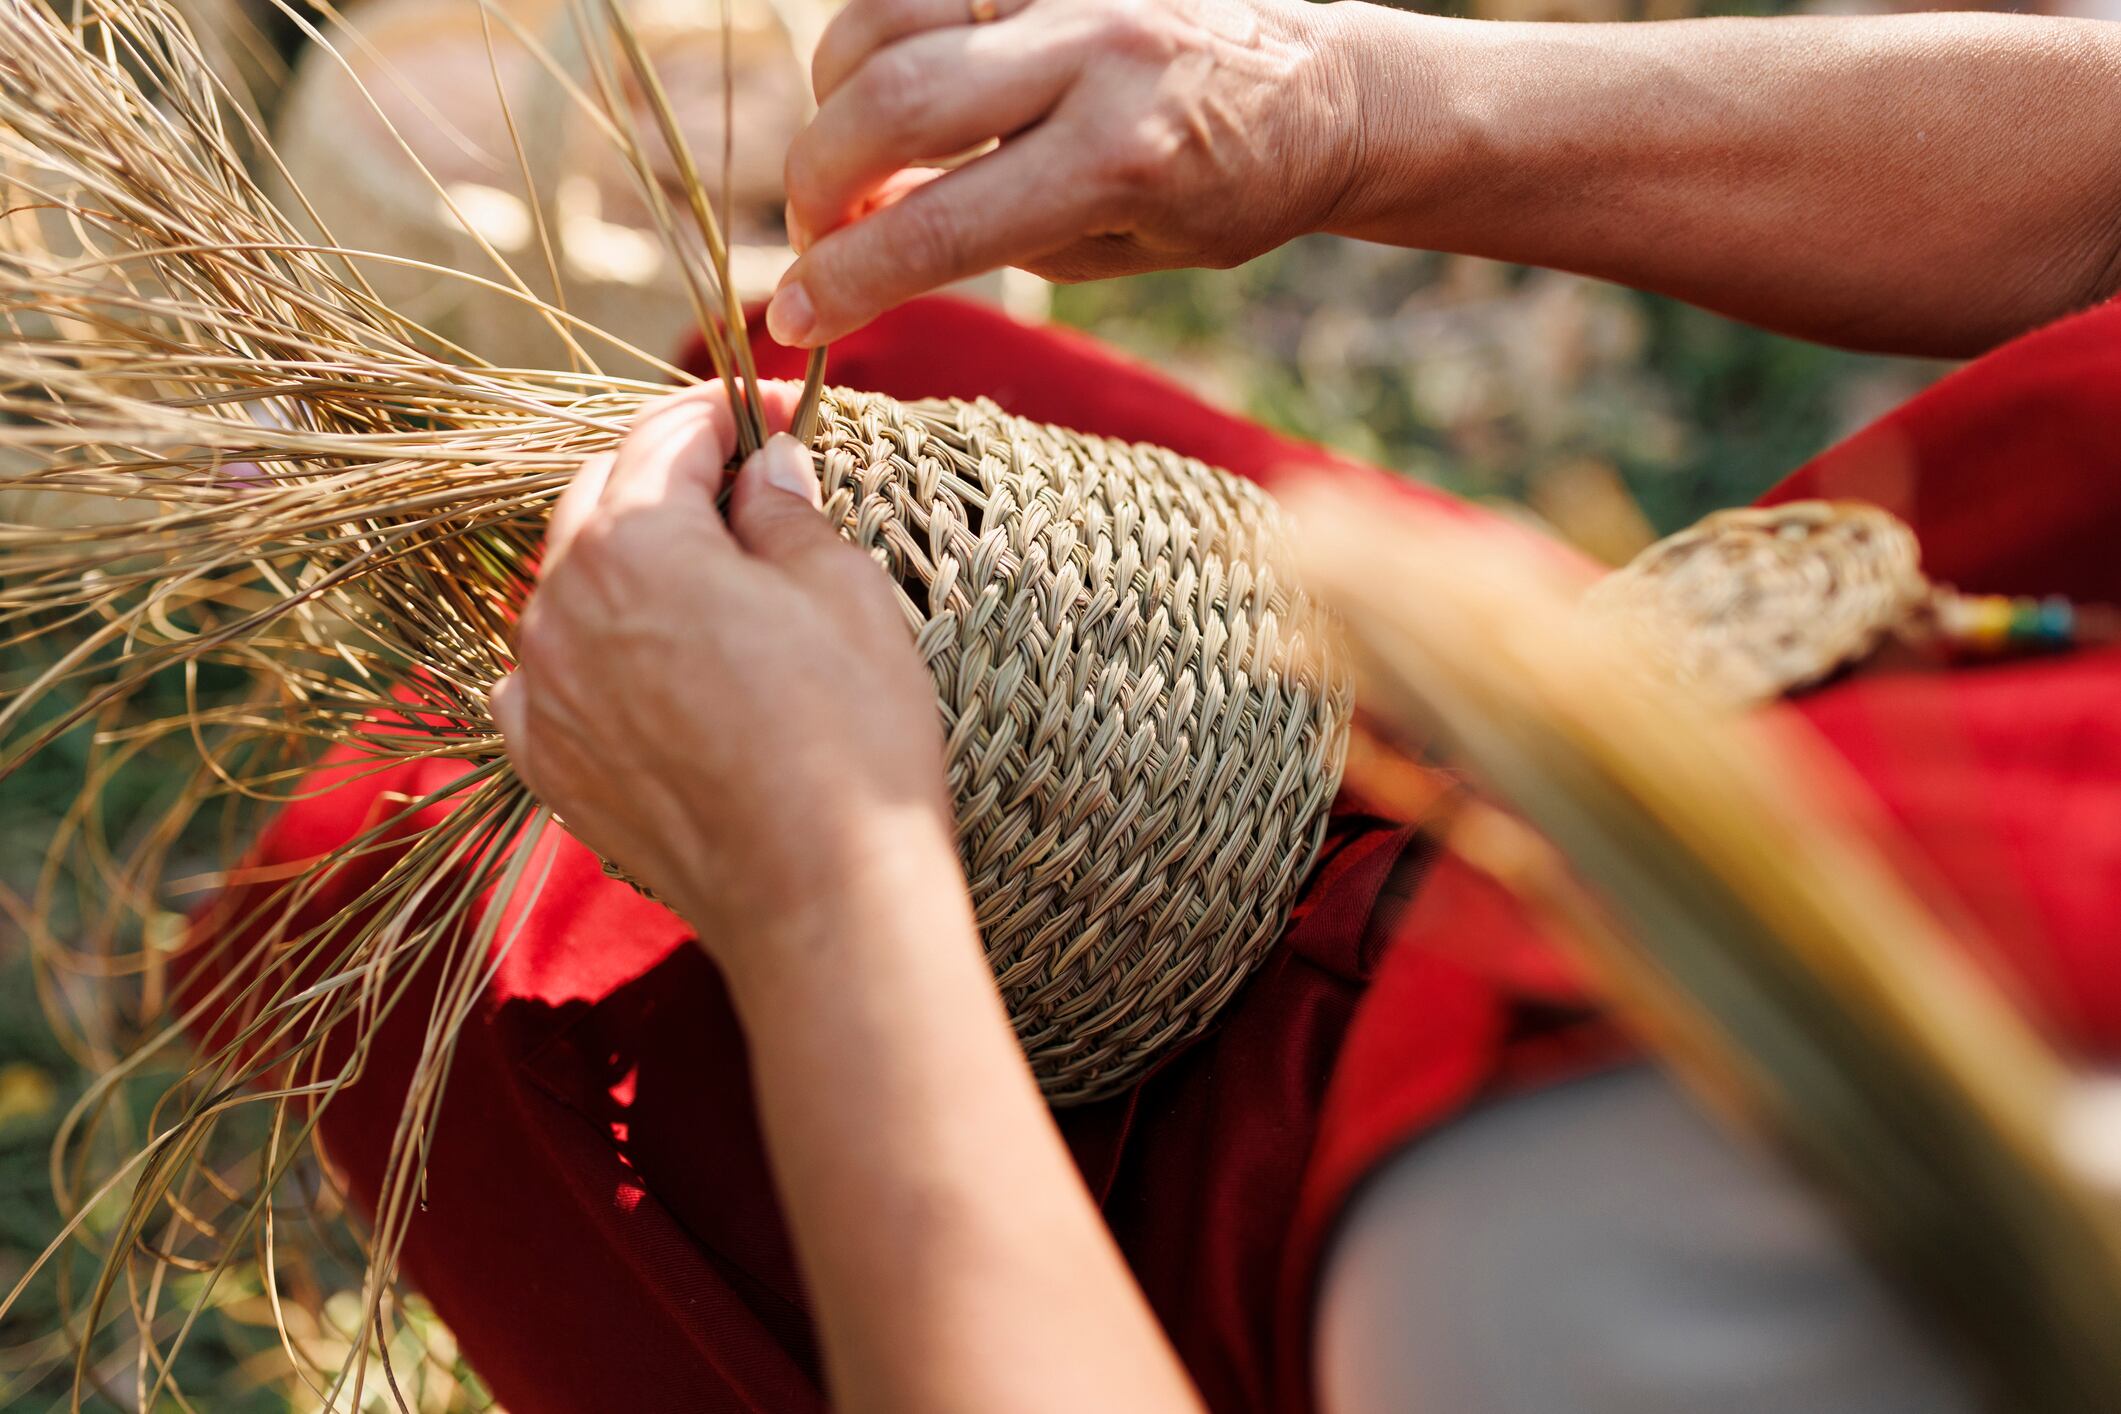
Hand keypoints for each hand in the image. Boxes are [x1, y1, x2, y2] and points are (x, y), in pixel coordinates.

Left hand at [491, 384, 964, 991]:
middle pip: (604, 498)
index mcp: (630, 541)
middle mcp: (559, 606)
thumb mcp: (841, 590)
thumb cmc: (849, 735)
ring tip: (717, 581)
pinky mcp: (549, 762)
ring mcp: (542, 690)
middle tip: (755, 488)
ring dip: (635, 563)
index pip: (668, 435)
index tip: (784, 415)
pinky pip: (553, 672)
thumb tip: (767, 470)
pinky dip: (599, 648)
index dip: (733, 413)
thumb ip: (786, 511)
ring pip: (573, 585)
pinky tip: (658, 662)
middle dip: (674, 479)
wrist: (821, 897)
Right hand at [769, 0, 1361, 346]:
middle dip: (817, 181)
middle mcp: (1092, 51)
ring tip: (857, 150)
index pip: (934, 226)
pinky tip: (898, 80)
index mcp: (1117, 157)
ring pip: (881, 17)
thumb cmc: (1225, 194)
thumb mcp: (1115, 250)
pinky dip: (884, 32)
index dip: (843, 280)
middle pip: (884, 102)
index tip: (797, 316)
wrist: (1327, 91)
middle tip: (819, 230)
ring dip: (836, 96)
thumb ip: (990, 238)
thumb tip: (862, 231)